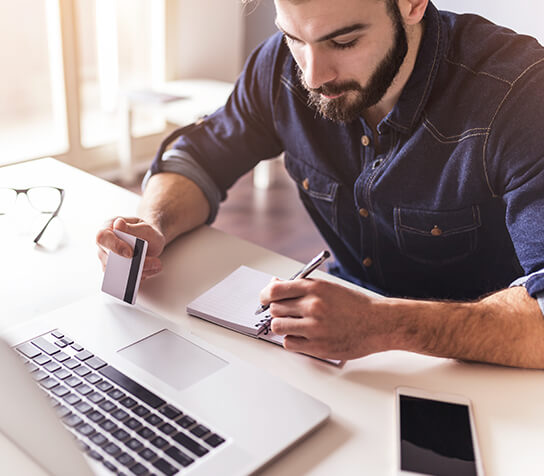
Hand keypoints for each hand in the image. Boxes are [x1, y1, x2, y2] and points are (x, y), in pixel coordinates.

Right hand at [96, 217, 165, 280]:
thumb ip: (132, 228)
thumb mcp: (145, 227)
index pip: (102, 237)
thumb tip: (118, 224)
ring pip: (118, 272)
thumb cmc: (145, 232)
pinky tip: (151, 269)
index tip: (130, 253)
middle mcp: (104, 246)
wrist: (151, 240)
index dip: (115, 246)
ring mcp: (108, 261)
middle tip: (151, 262)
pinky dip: (140, 276)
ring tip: (156, 264)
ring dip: (139, 270)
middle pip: (109, 259)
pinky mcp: (117, 273)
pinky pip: (125, 280)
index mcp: (108, 229)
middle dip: (132, 263)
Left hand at [260, 278, 391, 360]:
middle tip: (286, 313)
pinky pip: (289, 343)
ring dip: (282, 326)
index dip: (265, 295)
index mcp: (314, 288)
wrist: (378, 323)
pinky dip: (291, 340)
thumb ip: (302, 287)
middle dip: (277, 311)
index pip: (275, 290)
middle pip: (275, 309)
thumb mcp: (328, 288)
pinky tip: (301, 336)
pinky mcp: (318, 346)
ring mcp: (314, 327)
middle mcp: (312, 306)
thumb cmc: (355, 305)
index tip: (264, 299)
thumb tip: (275, 285)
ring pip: (278, 326)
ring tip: (293, 325)